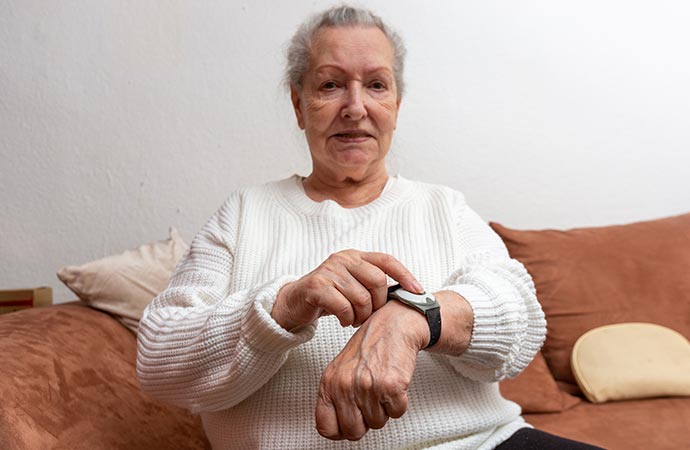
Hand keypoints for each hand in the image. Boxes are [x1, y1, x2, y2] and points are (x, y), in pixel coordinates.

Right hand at [272, 250, 421, 329]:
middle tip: (369, 316)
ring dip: (361, 316)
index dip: (405, 275)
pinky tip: (343, 321)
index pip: (387, 261)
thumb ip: (373, 284)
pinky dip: (347, 319)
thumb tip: (406, 294)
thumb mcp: (353, 285)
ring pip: (361, 298)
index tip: (418, 292)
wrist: (295, 302)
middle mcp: (343, 259)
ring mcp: (329, 271)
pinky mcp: (317, 286)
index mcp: (356, 256)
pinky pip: (343, 307)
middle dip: (378, 305)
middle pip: (377, 281)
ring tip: (354, 320)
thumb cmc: (329, 296)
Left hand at [315, 300, 427, 440]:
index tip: (348, 423)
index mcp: (329, 383)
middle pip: (353, 432)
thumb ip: (334, 398)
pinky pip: (397, 413)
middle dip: (365, 421)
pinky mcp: (391, 387)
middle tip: (369, 402)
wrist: (393, 325)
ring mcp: (367, 387)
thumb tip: (336, 427)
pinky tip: (393, 383)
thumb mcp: (340, 370)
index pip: (325, 427)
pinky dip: (399, 402)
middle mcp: (345, 386)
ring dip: (383, 409)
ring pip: (377, 423)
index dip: (340, 430)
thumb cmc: (368, 348)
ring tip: (381, 385)